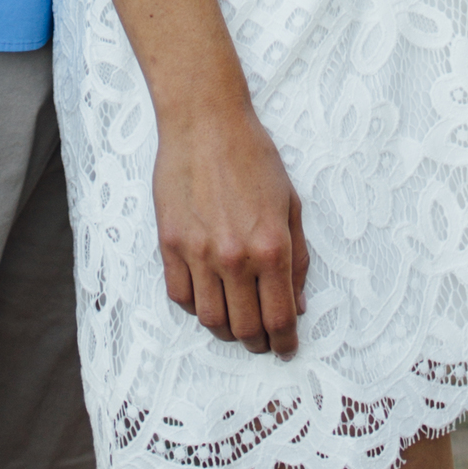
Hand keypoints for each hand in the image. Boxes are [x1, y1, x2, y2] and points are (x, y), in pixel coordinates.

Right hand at [153, 97, 309, 358]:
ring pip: (210, 319)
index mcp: (271, 247)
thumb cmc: (253, 156)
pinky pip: (179, 296)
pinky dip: (194, 306)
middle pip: (245, 328)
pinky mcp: (169, 243)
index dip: (285, 343)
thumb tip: (297, 304)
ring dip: (225, 329)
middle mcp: (234, 257)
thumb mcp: (290, 204)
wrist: (205, 120)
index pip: (279, 319)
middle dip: (258, 343)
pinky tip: (207, 296)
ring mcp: (198, 252)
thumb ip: (297, 259)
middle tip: (262, 341)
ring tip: (234, 322)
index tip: (285, 348)